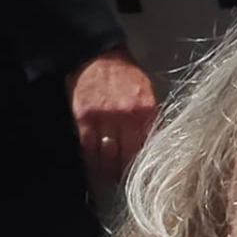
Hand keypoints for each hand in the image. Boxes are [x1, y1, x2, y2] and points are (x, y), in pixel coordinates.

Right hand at [66, 48, 156, 180]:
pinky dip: (91, 158)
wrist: (99, 54)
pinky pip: (88, 145)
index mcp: (146, 112)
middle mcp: (127, 118)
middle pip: (127, 156)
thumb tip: (153, 145)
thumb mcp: (147, 95)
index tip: (142, 177)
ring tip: (109, 177)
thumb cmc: (126, 74)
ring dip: (108, 169)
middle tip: (124, 181)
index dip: (143, 166)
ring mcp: (104, 118)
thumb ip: (149, 120)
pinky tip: (93, 165)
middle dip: (125, 171)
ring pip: (107, 154)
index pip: (147, 148)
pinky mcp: (84, 117)